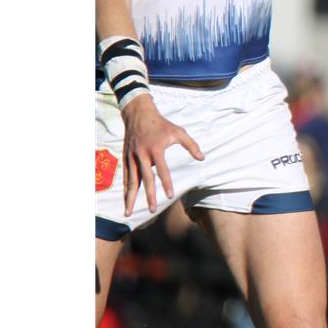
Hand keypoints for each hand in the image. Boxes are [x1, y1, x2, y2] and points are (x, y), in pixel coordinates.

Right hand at [121, 94, 203, 216]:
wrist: (138, 114)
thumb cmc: (161, 124)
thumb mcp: (178, 131)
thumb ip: (191, 145)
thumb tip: (202, 158)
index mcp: (156, 149)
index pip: (162, 170)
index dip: (166, 183)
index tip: (170, 195)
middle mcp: (142, 155)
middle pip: (146, 179)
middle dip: (149, 195)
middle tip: (153, 210)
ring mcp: (132, 157)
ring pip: (132, 181)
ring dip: (131, 198)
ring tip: (129, 213)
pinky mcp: (126, 158)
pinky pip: (126, 177)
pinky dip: (126, 189)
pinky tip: (126, 200)